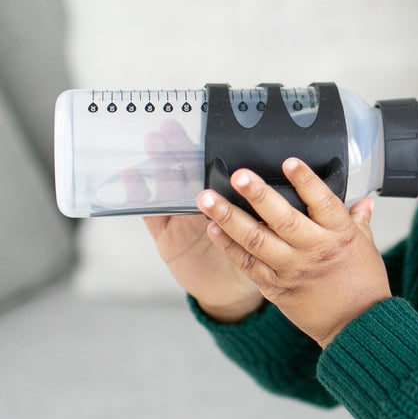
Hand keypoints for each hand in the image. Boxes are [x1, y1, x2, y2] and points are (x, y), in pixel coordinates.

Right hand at [140, 122, 262, 321]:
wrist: (234, 294)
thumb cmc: (256, 258)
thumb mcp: (266, 230)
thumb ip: (267, 205)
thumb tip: (284, 169)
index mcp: (232, 200)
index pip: (218, 170)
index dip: (211, 149)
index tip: (208, 124)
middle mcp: (205, 206)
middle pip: (192, 174)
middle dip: (182, 150)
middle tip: (173, 127)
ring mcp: (183, 219)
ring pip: (170, 188)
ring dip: (161, 165)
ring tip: (154, 142)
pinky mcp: (167, 237)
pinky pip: (151, 215)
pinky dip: (138, 196)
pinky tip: (132, 177)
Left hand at [196, 159, 389, 346]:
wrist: (356, 326)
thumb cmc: (363, 284)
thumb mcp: (366, 247)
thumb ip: (359, 221)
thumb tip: (364, 201)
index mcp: (339, 235)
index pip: (322, 202)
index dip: (305, 181)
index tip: (289, 162)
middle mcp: (314, 250)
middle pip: (283, 219)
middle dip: (258, 195)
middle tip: (238, 176)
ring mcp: (292, 270)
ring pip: (256, 240)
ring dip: (228, 218)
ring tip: (207, 199)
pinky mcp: (275, 288)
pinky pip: (247, 264)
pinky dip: (228, 246)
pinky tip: (213, 229)